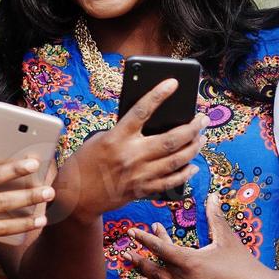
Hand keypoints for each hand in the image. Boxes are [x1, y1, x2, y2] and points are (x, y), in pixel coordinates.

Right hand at [51, 79, 206, 219]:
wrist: (76, 196)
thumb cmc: (86, 162)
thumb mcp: (101, 139)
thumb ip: (126, 132)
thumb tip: (155, 124)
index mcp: (117, 138)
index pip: (142, 111)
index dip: (158, 95)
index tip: (173, 83)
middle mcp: (130, 155)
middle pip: (170, 140)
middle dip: (192, 128)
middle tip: (203, 119)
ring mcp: (139, 175)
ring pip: (176, 160)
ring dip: (193, 148)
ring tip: (202, 138)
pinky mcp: (142, 190)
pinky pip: (170, 182)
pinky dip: (185, 173)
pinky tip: (193, 165)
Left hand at [126, 196, 278, 278]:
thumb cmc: (242, 264)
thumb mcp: (227, 238)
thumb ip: (215, 217)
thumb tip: (212, 196)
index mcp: (190, 262)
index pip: (161, 248)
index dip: (145, 239)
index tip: (132, 231)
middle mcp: (183, 278)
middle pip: (154, 266)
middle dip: (139, 257)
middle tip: (125, 249)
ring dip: (144, 270)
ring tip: (133, 262)